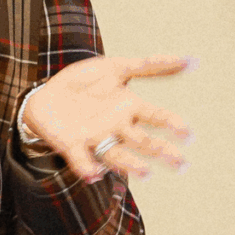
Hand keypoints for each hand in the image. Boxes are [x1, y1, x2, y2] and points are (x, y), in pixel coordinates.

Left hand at [18, 56, 189, 181]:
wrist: (46, 94)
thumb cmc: (85, 83)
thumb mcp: (116, 67)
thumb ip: (149, 66)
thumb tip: (189, 60)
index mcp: (128, 108)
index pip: (156, 117)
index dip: (171, 124)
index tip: (187, 132)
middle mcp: (116, 127)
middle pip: (143, 142)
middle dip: (161, 151)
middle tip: (181, 163)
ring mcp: (94, 138)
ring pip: (116, 155)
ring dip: (130, 164)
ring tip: (145, 172)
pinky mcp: (71, 145)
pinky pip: (81, 160)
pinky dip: (87, 168)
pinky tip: (94, 174)